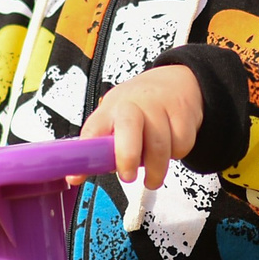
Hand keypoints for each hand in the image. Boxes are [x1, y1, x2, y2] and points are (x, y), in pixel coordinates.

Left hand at [83, 64, 202, 191]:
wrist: (176, 82)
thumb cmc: (140, 107)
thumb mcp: (115, 118)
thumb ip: (100, 147)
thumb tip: (76, 176)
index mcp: (111, 110)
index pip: (92, 129)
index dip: (85, 155)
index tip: (77, 176)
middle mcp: (133, 104)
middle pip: (128, 128)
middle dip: (127, 156)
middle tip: (128, 176)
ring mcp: (159, 106)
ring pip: (160, 144)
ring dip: (157, 169)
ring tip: (153, 178)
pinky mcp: (182, 112)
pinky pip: (182, 143)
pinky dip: (177, 153)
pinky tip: (170, 148)